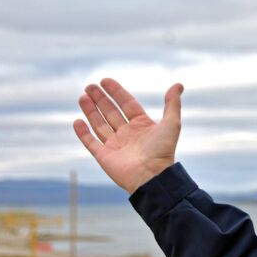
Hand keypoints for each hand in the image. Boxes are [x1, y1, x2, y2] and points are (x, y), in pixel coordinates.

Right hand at [73, 78, 183, 194]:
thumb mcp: (172, 123)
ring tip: (82, 97)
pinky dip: (83, 133)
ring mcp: (115, 145)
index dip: (116, 92)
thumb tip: (178, 85)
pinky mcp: (104, 156)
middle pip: (110, 112)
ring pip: (99, 124)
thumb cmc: (163, 150)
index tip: (104, 81)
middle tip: (89, 86)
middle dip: (100, 99)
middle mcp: (127, 133)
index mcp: (141, 125)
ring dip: (90, 111)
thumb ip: (172, 104)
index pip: (126, 103)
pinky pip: (91, 142)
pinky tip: (77, 121)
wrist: (152, 175)